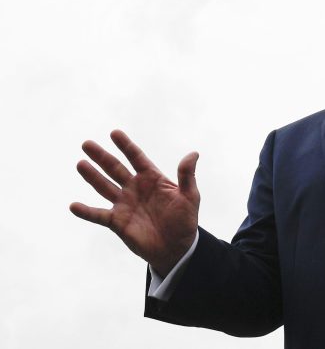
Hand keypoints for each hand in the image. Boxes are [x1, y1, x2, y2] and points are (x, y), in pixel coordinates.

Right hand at [70, 130, 199, 275]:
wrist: (177, 248)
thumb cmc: (185, 220)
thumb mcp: (189, 196)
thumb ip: (187, 175)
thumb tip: (193, 153)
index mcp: (152, 178)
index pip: (136, 158)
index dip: (126, 146)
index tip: (114, 133)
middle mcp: (135, 188)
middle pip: (115, 168)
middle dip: (101, 157)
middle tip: (87, 144)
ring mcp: (124, 204)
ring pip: (104, 187)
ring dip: (92, 176)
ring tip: (80, 164)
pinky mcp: (117, 222)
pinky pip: (98, 215)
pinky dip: (86, 211)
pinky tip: (73, 206)